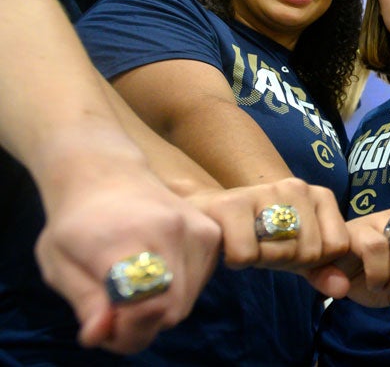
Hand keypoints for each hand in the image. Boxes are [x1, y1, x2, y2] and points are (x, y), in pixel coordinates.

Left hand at [33, 132, 220, 354]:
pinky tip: (152, 272)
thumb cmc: (76, 221)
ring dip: (156, 308)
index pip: (145, 305)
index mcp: (125, 237)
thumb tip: (100, 335)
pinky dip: (174, 291)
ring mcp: (198, 231)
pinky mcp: (213, 233)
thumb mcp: (58, 262)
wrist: (107, 174)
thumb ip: (84, 301)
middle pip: (168, 311)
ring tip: (130, 288)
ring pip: (184, 303)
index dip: (126, 331)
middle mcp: (170, 231)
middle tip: (110, 310)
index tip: (103, 326)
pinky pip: (197, 286)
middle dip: (138, 324)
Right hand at [187, 178, 350, 297]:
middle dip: (284, 261)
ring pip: (281, 253)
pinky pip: (246, 254)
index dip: (313, 261)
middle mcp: (297, 187)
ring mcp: (265, 191)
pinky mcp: (230, 204)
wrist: (210, 213)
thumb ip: (322, 270)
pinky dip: (237, 260)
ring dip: (261, 260)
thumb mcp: (297, 254)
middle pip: (309, 252)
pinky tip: (230, 242)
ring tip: (249, 242)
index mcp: (320, 195)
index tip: (291, 249)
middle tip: (265, 247)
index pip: (337, 247)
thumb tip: (342, 289)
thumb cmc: (261, 235)